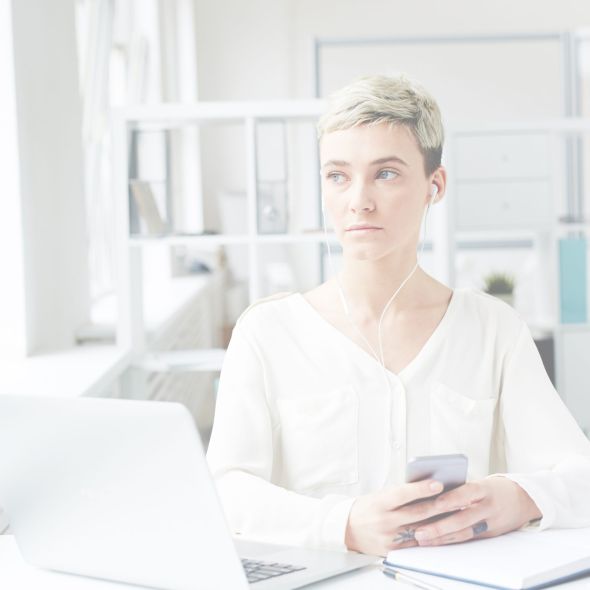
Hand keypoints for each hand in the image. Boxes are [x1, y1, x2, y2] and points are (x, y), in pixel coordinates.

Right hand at [345, 479, 447, 555]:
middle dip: (440, 505)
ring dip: (442, 521)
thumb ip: (401, 494)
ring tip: (457, 513)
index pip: (403, 494)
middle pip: (418, 513)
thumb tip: (427, 487)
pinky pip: (419, 543)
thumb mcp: (380, 495)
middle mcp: (385, 521)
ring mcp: (391, 538)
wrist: (348, 529)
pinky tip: (445, 529)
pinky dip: (433, 536)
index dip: (422, 488)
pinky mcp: (395, 551)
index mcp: (380, 503)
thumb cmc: (368, 507)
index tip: (438, 483)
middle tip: (458, 498)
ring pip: (422, 529)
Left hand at [411, 476, 541, 546]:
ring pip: (464, 533)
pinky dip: (450, 541)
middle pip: (463, 518)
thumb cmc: (492, 487)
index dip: (450, 499)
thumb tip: (430, 492)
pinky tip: (435, 542)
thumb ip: (460, 487)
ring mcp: (490, 523)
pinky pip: (467, 539)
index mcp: (485, 489)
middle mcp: (488, 507)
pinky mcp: (489, 535)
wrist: (523, 499)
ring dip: (441, 537)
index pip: (466, 493)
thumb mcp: (480, 482)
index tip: (432, 504)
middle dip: (439, 527)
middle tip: (419, 530)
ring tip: (422, 539)